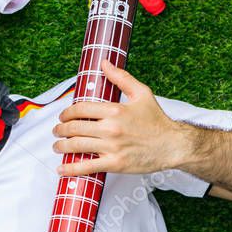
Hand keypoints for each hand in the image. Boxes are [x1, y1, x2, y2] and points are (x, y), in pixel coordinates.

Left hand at [52, 61, 190, 175]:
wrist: (174, 145)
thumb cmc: (157, 121)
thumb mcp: (142, 93)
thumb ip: (121, 78)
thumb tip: (104, 63)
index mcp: (115, 110)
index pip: (80, 109)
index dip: (67, 113)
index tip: (63, 116)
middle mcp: (111, 128)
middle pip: (75, 127)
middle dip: (61, 129)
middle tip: (58, 131)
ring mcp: (112, 147)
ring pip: (76, 145)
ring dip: (61, 146)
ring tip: (58, 145)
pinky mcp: (115, 163)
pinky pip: (87, 166)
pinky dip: (71, 168)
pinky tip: (61, 168)